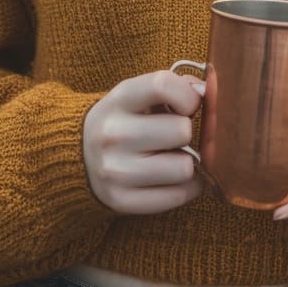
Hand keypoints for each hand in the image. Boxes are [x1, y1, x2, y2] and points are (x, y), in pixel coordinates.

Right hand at [83, 70, 204, 214]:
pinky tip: (173, 178)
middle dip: (185, 133)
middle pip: (182, 131)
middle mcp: (114, 134)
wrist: (80, 156)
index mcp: (119, 99)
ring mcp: (116, 171)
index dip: (187, 95)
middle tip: (175, 136)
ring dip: (186, 163)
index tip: (186, 106)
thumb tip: (208, 93)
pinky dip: (186, 187)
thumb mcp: (138, 95)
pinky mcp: (122, 201)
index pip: (162, 85)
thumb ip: (174, 88)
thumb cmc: (124, 120)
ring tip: (174, 158)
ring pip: (184, 167)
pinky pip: (178, 196)